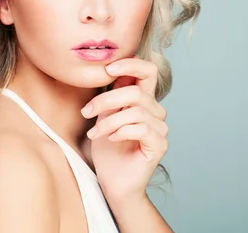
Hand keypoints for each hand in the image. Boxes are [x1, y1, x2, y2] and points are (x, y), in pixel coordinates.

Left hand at [80, 56, 168, 203]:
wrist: (112, 183)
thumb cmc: (108, 151)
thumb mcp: (104, 117)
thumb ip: (111, 95)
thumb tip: (110, 68)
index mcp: (144, 101)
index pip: (148, 71)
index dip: (131, 64)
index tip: (107, 69)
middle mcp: (155, 112)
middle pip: (136, 92)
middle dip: (107, 100)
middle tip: (86, 112)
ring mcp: (160, 129)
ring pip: (136, 111)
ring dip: (109, 121)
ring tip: (94, 132)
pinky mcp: (159, 145)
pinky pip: (141, 128)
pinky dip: (121, 131)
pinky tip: (110, 139)